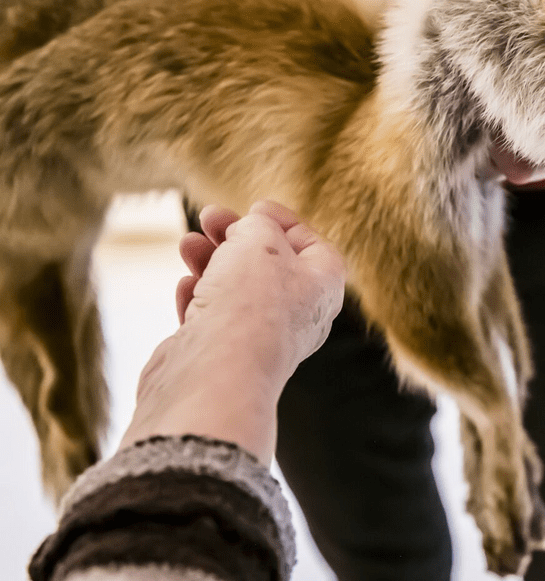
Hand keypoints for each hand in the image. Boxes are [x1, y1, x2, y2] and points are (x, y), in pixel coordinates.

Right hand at [119, 201, 344, 460]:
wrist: (215, 374)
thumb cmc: (250, 304)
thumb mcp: (261, 240)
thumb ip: (259, 225)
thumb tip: (250, 230)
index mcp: (323, 287)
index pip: (313, 246)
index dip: (285, 222)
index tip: (256, 207)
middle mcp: (299, 315)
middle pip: (268, 265)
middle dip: (236, 237)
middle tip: (208, 218)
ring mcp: (259, 337)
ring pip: (235, 289)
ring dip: (210, 261)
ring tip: (187, 244)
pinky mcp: (222, 355)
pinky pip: (211, 319)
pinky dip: (197, 297)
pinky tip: (184, 286)